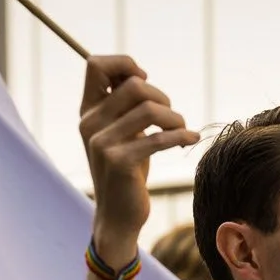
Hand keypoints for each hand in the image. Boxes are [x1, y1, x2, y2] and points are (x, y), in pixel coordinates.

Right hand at [78, 56, 198, 263]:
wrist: (118, 217)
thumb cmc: (127, 170)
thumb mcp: (122, 132)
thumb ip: (125, 106)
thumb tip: (139, 74)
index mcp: (88, 111)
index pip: (95, 64)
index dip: (125, 63)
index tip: (145, 80)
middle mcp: (90, 123)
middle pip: (134, 85)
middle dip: (162, 97)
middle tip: (171, 118)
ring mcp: (101, 143)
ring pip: (149, 109)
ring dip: (175, 118)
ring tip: (182, 131)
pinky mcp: (119, 163)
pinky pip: (158, 138)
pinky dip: (180, 136)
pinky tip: (191, 140)